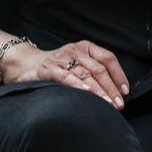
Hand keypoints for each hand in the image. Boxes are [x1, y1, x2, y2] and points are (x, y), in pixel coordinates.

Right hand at [4, 39, 129, 109]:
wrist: (26, 63)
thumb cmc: (57, 66)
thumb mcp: (77, 62)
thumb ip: (93, 71)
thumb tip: (115, 90)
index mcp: (86, 47)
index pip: (108, 59)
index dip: (119, 75)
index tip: (125, 91)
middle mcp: (76, 51)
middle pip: (99, 69)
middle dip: (111, 88)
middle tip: (119, 103)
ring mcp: (62, 59)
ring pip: (86, 74)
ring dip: (100, 91)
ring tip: (109, 104)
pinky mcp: (49, 69)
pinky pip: (67, 77)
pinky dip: (79, 85)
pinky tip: (88, 94)